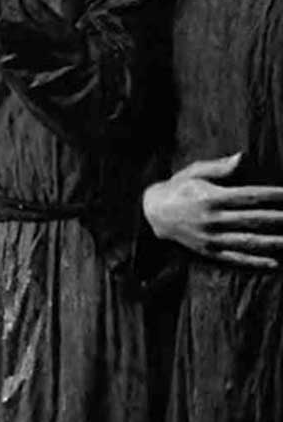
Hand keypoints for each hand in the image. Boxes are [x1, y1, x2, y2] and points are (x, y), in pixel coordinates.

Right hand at [143, 153, 282, 268]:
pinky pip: (236, 258)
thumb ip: (220, 167)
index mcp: (211, 197)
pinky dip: (257, 262)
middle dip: (280, 218)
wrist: (153, 213)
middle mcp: (212, 219)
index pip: (250, 197)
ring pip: (249, 241)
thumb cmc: (178, 187)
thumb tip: (243, 157)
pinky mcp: (209, 251)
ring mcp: (211, 237)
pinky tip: (275, 264)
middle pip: (254, 220)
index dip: (274, 196)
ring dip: (274, 242)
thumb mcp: (193, 172)